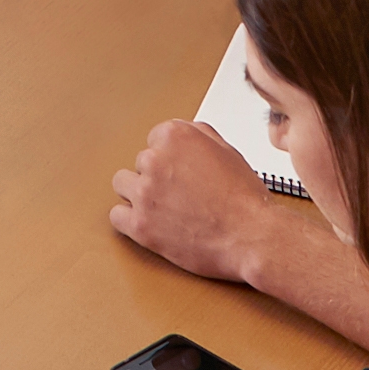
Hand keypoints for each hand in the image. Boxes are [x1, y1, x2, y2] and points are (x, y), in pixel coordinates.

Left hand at [109, 121, 284, 287]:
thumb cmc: (245, 200)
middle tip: (177, 193)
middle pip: (140, 163)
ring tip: (162, 207)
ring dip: (139, 194)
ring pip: (123, 184)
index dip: (170, 158)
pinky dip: (130, 220)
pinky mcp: (140, 224)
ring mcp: (145, 193)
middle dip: (157, 176)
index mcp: (175, 137)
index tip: (177, 171)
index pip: (155, 139)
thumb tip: (184, 132)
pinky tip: (148, 222)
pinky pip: (117, 215)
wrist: (252, 237)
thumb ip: (199, 135)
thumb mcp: (228, 151)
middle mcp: (155, 160)